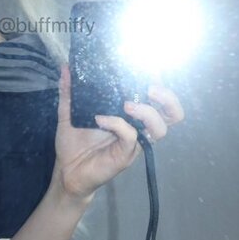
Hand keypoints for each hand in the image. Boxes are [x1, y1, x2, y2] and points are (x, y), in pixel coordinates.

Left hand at [53, 65, 184, 199]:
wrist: (66, 172)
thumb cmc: (73, 144)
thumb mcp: (68, 113)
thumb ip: (69, 92)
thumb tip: (66, 68)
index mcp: (130, 115)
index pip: (158, 99)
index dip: (159, 83)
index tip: (149, 67)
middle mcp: (138, 127)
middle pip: (172, 114)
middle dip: (167, 98)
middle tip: (150, 87)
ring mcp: (134, 142)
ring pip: (161, 127)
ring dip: (148, 112)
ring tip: (128, 104)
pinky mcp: (125, 154)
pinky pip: (131, 136)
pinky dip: (118, 124)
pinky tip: (100, 119)